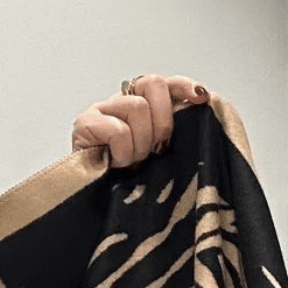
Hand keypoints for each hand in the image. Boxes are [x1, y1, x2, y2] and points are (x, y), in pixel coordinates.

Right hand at [71, 73, 210, 167]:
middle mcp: (123, 101)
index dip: (184, 86)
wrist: (102, 204)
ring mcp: (101, 109)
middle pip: (153, 84)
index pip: (166, 83)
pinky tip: (116, 164)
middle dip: (163, 121)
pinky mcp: (84, 123)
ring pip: (137, 107)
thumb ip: (180, 133)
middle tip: (156, 150)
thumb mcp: (164, 157)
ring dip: (141, 143)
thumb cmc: (135, 181)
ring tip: (133, 162)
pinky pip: (118, 130)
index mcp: (144, 106)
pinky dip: (123, 152)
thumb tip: (203, 110)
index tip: (201, 98)